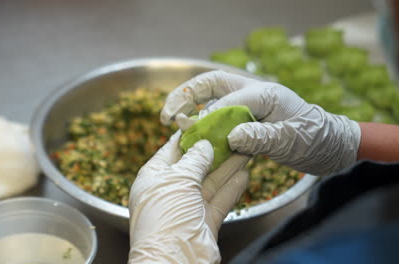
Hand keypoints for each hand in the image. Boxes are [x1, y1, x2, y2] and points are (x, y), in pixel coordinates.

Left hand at [128, 131, 248, 263]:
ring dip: (227, 166)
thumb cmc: (167, 217)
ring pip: (210, 182)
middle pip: (194, 165)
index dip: (188, 135)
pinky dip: (232, 188)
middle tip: (231, 133)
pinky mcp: (204, 221)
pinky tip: (245, 173)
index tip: (205, 121)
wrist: (175, 262)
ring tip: (244, 148)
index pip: (171, 150)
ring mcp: (187, 207)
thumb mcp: (178, 180)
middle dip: (213, 150)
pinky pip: (220, 200)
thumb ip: (194, 159)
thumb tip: (204, 144)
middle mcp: (169, 191)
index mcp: (153, 178)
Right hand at [160, 71, 360, 175]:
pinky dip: (200, 119)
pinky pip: (217, 113)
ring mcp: (248, 103)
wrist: (331, 145)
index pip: (228, 101)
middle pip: (211, 84)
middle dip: (185, 95)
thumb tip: (231, 137)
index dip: (208, 118)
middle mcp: (252, 93)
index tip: (194, 134)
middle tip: (167, 114)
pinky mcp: (246, 117)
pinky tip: (191, 131)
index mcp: (264, 93)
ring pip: (210, 96)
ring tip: (171, 121)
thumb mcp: (292, 140)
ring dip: (188, 105)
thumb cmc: (316, 140)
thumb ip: (262, 137)